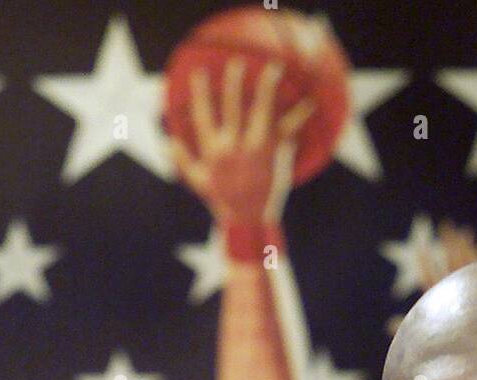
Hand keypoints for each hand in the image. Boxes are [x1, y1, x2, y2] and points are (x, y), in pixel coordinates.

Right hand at [169, 57, 312, 225]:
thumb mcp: (198, 181)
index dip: (201, 93)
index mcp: (213, 149)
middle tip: (237, 62)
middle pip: (232, 106)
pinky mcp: (274, 154)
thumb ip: (181, 160)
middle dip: (233, 82)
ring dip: (267, 87)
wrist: (247, 220)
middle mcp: (234, 145)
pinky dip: (300, 116)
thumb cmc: (222, 201)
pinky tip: (311, 102)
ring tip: (273, 67)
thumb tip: (165, 141)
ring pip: (260, 110)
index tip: (200, 73)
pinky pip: (288, 130)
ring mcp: (255, 148)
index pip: (203, 114)